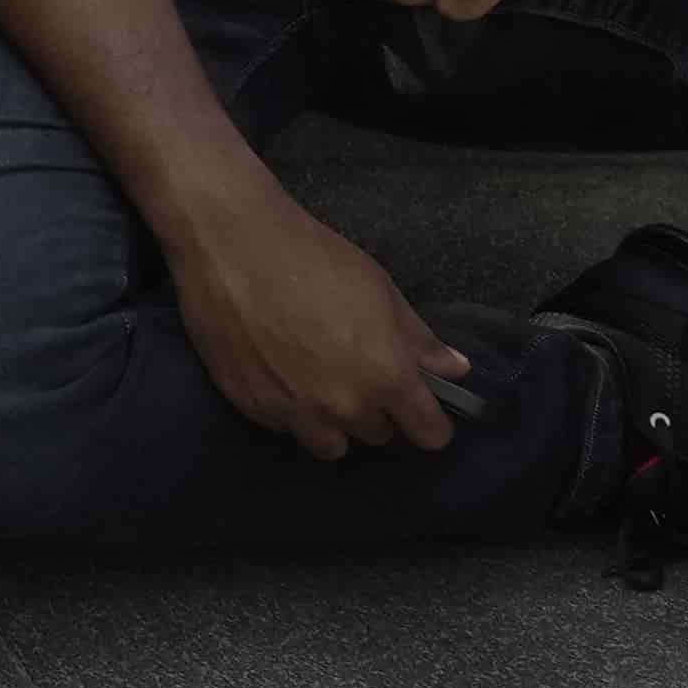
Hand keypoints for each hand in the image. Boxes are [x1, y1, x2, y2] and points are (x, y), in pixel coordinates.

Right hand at [175, 184, 474, 460]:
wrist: (233, 244)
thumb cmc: (314, 258)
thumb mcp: (381, 290)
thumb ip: (420, 340)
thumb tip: (455, 370)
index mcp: (386, 376)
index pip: (429, 433)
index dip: (431, 421)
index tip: (422, 408)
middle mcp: (344, 406)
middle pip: (379, 436)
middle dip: (376, 409)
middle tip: (357, 369)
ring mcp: (295, 412)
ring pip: (331, 444)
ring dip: (333, 421)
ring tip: (318, 381)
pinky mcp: (253, 408)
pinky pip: (285, 425)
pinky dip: (290, 407)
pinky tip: (278, 368)